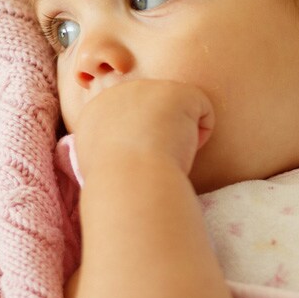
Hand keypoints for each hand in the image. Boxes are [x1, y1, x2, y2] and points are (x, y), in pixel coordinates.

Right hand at [66, 79, 232, 297]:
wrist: (132, 180)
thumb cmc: (116, 195)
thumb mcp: (98, 176)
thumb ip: (106, 165)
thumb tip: (101, 210)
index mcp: (93, 113)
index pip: (127, 110)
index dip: (142, 132)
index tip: (140, 154)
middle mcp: (117, 93)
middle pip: (160, 108)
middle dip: (165, 132)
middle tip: (155, 159)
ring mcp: (147, 87)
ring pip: (184, 110)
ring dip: (183, 134)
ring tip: (165, 155)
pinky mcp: (177, 89)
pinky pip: (206, 111)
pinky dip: (201, 131)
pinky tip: (181, 146)